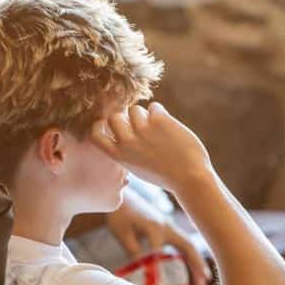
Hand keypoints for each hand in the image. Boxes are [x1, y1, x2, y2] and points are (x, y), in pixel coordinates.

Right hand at [90, 102, 211, 195]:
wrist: (190, 178)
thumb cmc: (166, 175)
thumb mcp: (139, 167)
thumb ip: (127, 150)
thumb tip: (124, 124)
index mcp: (119, 156)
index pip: (95, 135)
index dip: (99, 126)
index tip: (108, 125)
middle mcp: (127, 142)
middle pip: (115, 116)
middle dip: (124, 117)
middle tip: (138, 124)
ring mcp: (143, 130)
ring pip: (135, 109)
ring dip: (145, 115)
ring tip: (157, 128)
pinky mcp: (159, 120)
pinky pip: (154, 106)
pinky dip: (161, 113)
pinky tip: (169, 126)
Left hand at [107, 187, 210, 284]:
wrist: (121, 196)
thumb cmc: (120, 214)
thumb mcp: (122, 233)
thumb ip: (133, 251)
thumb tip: (142, 271)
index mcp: (154, 227)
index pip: (160, 253)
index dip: (159, 271)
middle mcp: (166, 226)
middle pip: (187, 247)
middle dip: (195, 266)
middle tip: (202, 284)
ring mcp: (169, 226)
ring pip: (188, 246)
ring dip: (196, 262)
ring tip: (202, 281)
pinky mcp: (168, 228)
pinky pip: (183, 243)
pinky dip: (190, 256)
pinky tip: (193, 269)